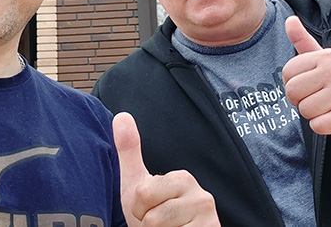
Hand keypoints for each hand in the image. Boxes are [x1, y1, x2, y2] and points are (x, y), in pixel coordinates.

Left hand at [114, 112, 220, 226]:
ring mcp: (208, 217)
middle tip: (158, 224)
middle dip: (147, 224)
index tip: (149, 211)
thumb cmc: (155, 217)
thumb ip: (129, 152)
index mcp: (182, 178)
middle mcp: (201, 195)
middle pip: (151, 214)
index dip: (138, 209)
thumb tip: (121, 115)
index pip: (142, 193)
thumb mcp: (137, 184)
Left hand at [282, 15, 330, 134]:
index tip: (309, 81)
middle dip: (299, 98)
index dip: (293, 80)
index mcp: (326, 57)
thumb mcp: (322, 55)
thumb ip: (302, 39)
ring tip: (326, 104)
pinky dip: (322, 125)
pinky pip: (317, 126)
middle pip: (292, 91)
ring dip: (312, 112)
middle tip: (316, 95)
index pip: (287, 72)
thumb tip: (289, 19)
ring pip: (304, 110)